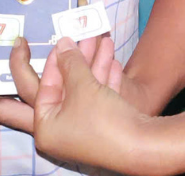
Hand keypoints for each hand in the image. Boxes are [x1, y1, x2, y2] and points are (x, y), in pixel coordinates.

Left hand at [0, 34, 124, 132]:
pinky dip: (104, 80)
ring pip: (83, 90)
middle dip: (68, 62)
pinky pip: (98, 99)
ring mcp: (82, 130)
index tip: (60, 40)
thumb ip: (69, 62)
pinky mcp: (102, 128)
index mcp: (45, 127)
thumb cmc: (103, 120)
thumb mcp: (82, 85)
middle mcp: (60, 131)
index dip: (53, 61)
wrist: (143, 146)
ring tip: (102, 38)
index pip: (41, 87)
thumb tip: (63, 44)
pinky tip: (114, 61)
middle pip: (59, 89)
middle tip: (66, 40)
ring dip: (92, 64)